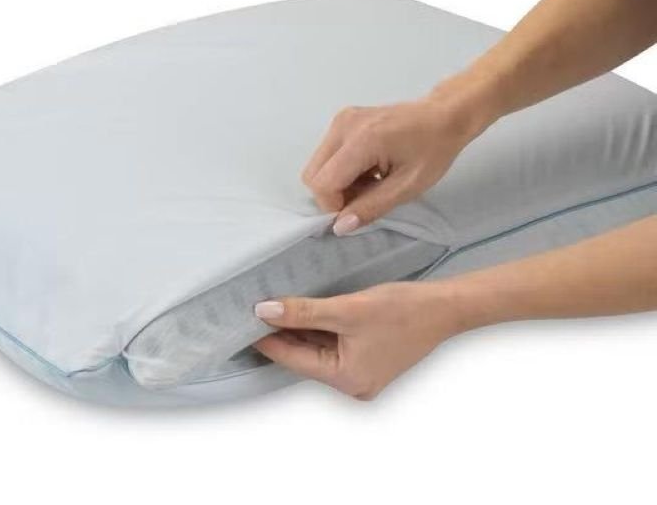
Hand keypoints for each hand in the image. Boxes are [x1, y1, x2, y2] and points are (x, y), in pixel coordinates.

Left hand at [252, 281, 466, 399]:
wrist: (446, 307)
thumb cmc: (403, 310)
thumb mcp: (347, 308)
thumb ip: (303, 312)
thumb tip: (264, 312)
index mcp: (346, 379)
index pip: (292, 357)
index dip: (266, 338)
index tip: (241, 320)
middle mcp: (351, 382)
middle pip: (303, 355)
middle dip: (281, 332)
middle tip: (252, 308)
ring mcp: (360, 372)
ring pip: (317, 348)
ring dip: (298, 328)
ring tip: (272, 306)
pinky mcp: (367, 358)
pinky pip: (333, 344)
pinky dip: (318, 328)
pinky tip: (302, 309)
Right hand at [303, 86, 493, 234]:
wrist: (444, 115)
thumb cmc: (433, 151)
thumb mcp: (407, 187)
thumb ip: (371, 207)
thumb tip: (340, 227)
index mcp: (362, 140)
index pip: (322, 183)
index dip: (334, 205)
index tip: (359, 209)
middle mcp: (344, 126)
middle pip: (312, 175)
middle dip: (333, 195)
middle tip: (366, 196)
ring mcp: (341, 120)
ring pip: (317, 166)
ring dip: (337, 183)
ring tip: (370, 181)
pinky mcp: (342, 120)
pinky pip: (326, 155)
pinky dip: (341, 170)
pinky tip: (368, 168)